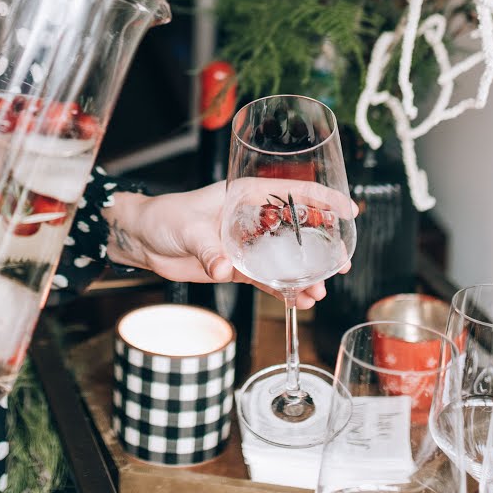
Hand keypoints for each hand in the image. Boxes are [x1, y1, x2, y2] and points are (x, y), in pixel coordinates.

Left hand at [106, 180, 355, 310]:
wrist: (143, 240)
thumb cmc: (164, 217)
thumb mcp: (188, 228)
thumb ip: (208, 249)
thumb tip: (223, 269)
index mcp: (244, 195)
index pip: (290, 192)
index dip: (321, 199)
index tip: (349, 210)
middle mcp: (251, 218)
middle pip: (295, 229)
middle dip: (321, 245)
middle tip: (341, 263)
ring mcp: (246, 244)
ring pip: (284, 258)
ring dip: (304, 274)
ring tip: (319, 291)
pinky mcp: (236, 267)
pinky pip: (266, 278)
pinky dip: (282, 290)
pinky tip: (299, 301)